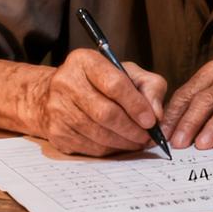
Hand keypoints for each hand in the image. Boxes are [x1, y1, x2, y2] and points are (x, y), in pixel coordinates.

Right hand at [35, 48, 166, 155]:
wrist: (57, 94)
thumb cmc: (99, 82)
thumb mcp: (128, 73)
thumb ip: (150, 87)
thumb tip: (157, 114)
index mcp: (85, 61)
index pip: (114, 84)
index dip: (136, 105)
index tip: (151, 121)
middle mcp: (66, 82)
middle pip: (105, 113)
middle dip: (132, 129)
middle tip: (147, 137)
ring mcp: (57, 108)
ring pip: (98, 134)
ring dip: (123, 142)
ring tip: (137, 142)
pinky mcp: (56, 132)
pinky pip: (89, 147)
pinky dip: (110, 150)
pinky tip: (120, 144)